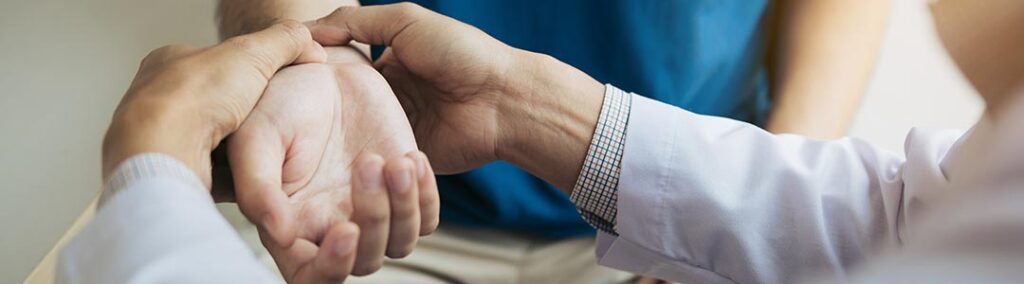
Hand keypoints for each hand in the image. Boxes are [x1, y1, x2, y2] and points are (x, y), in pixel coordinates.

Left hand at [102, 21, 324, 187]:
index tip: (266, 82)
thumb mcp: (252, 53)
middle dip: (240, 115)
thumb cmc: (194, 98)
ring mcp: (162, 138)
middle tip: (264, 121)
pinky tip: (242, 173)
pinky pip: (207, 172)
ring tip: (256, 149)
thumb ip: (283, 41)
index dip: (244, 71)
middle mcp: (158, 100)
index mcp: (169, 64)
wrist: (164, 151)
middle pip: (213, 106)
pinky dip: (228, 175)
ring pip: (210, 141)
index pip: (211, 63)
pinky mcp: (168, 170)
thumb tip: (307, 40)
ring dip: (234, 147)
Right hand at [228, 60, 438, 279]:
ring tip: (396, 160)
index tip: (347, 230)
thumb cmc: (278, 100)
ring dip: (403, 207)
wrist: (322, 68)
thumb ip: (258, 187)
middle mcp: (333, 226)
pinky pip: (428, 218)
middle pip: (364, 262)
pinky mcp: (404, 190)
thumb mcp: (256, 136)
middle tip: (367, 164)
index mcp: (291, 224)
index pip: (312, 276)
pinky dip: (426, 195)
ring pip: (400, 244)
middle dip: (374, 220)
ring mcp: (373, 209)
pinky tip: (411, 157)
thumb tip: (279, 234)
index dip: (331, 267)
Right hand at [308, 4, 604, 189]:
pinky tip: (328, 167)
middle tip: (282, 121)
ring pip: (351, 140)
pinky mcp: (405, 160)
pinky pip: (375, 166)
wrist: (504, 100)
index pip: (334, 73)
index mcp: (382, 65)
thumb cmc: (461, 53)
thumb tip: (307, 30)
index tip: (276, 83)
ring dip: (332, 143)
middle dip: (314, 116)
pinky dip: (358, 165)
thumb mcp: (406, 22)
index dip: (308, 78)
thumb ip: (357, 21)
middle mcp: (385, 100)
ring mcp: (394, 132)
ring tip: (298, 148)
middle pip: (338, 109)